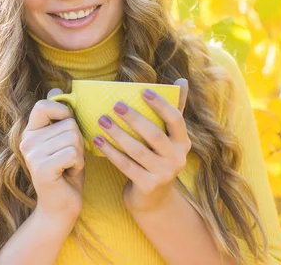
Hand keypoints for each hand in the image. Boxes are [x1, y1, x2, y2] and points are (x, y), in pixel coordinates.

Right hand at [19, 88, 85, 221]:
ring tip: (69, 166)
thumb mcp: (64, 140)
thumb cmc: (66, 171)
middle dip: (79, 141)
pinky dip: (78, 164)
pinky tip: (69, 173)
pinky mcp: (41, 169)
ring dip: (80, 154)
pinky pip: (72, 153)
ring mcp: (32, 155)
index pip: (44, 105)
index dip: (63, 112)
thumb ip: (60, 117)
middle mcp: (27, 141)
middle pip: (69, 124)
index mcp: (30, 132)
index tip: (67, 127)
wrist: (61, 207)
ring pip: (73, 138)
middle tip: (69, 158)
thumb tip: (57, 88)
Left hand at [93, 78, 190, 212]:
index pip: (176, 119)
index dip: (161, 105)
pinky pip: (125, 165)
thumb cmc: (157, 158)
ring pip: (137, 150)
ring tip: (102, 120)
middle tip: (116, 104)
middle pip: (154, 134)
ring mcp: (163, 174)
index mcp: (183, 142)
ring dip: (118, 133)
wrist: (153, 199)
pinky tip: (97, 140)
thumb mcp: (168, 137)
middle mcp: (177, 158)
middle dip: (134, 118)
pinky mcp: (148, 185)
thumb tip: (181, 80)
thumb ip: (174, 110)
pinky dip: (110, 151)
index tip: (144, 91)